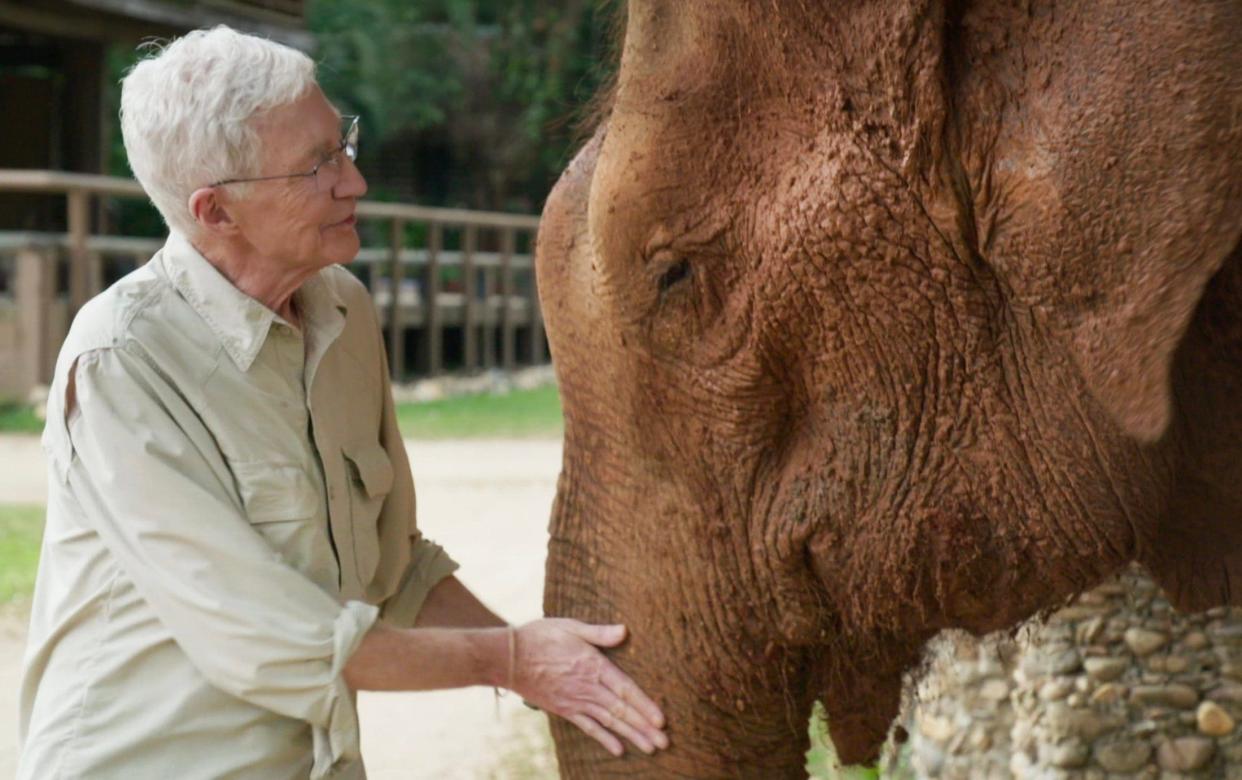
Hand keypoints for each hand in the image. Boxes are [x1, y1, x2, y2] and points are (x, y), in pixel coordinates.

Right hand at [511, 619, 668, 756]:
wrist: (508, 658)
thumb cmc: (540, 637)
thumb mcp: (571, 627)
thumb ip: (599, 633)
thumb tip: (625, 630)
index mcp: (593, 666)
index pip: (625, 689)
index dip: (644, 706)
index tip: (661, 721)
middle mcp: (587, 687)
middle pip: (621, 711)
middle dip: (644, 727)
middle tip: (664, 743)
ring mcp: (576, 701)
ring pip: (609, 722)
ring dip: (631, 736)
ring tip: (651, 749)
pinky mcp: (564, 709)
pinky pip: (588, 727)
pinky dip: (604, 739)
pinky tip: (618, 750)